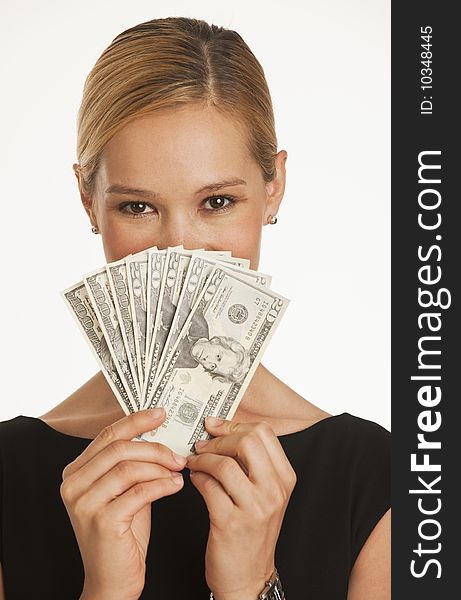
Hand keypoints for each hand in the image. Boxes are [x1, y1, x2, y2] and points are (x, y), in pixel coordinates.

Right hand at [60, 408, 186, 599]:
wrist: (113, 581)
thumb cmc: (123, 533)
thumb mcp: (125, 490)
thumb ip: (133, 463)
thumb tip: (158, 431)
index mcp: (76, 472)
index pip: (108, 435)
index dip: (136, 421)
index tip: (161, 413)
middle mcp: (73, 485)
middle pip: (119, 448)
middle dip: (155, 447)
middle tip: (179, 453)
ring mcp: (84, 504)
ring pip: (128, 468)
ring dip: (160, 466)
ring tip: (179, 470)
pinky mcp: (102, 521)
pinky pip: (139, 492)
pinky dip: (162, 485)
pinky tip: (176, 486)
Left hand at [186, 417, 296, 599]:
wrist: (248, 576)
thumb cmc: (251, 530)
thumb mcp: (263, 493)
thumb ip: (250, 462)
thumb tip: (220, 428)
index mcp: (285, 478)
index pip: (263, 433)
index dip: (234, 425)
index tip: (215, 427)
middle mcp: (274, 491)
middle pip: (247, 441)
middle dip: (219, 439)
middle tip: (203, 444)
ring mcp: (254, 508)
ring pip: (224, 463)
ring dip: (202, 458)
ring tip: (194, 462)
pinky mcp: (230, 523)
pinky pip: (208, 486)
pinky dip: (196, 477)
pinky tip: (194, 479)